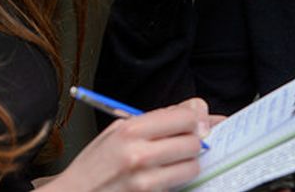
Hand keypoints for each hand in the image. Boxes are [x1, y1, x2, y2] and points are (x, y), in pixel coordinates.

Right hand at [41, 98, 210, 191]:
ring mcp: (144, 182)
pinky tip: (163, 176)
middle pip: (194, 142)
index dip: (197, 119)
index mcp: (130, 130)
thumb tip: (198, 110)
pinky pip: (179, 185)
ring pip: (192, 167)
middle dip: (194, 142)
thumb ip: (158, 118)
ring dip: (188, 163)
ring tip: (172, 161)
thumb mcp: (119, 129)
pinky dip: (177, 180)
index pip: (185, 117)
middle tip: (184, 143)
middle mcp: (138, 155)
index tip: (198, 123)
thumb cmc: (96, 162)